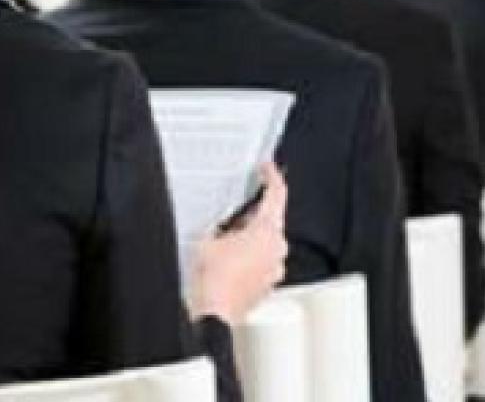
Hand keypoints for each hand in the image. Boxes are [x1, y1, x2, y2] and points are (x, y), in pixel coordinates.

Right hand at [190, 162, 288, 324]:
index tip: (268, 169)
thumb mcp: (207, 239)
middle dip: (252, 217)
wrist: (213, 314)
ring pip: (265, 245)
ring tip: (224, 244)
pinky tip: (228, 263)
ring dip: (249, 240)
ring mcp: (274, 271)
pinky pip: (261, 264)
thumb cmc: (213, 280)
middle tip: (232, 215)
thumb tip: (220, 226)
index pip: (277, 194)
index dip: (272, 177)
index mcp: (268, 231)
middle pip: (270, 222)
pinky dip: (248, 260)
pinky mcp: (266, 287)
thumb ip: (220, 226)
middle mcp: (277, 250)